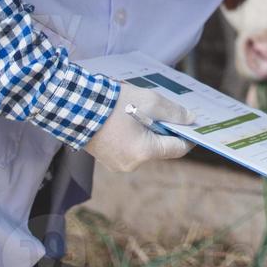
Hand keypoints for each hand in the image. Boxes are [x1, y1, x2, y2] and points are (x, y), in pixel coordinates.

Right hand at [82, 82, 197, 172]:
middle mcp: (131, 164)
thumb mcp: (150, 101)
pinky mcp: (106, 159)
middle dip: (165, 130)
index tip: (194, 125)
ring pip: (144, 149)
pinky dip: (134, 136)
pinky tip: (129, 119)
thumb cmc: (113, 103)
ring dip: (149, 132)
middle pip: (160, 148)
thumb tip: (191, 120)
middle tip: (168, 113)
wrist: (72, 106)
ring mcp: (117, 164)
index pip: (177, 148)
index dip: (188, 136)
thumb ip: (174, 112)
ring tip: (145, 112)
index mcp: (144, 152)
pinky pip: (128, 149)